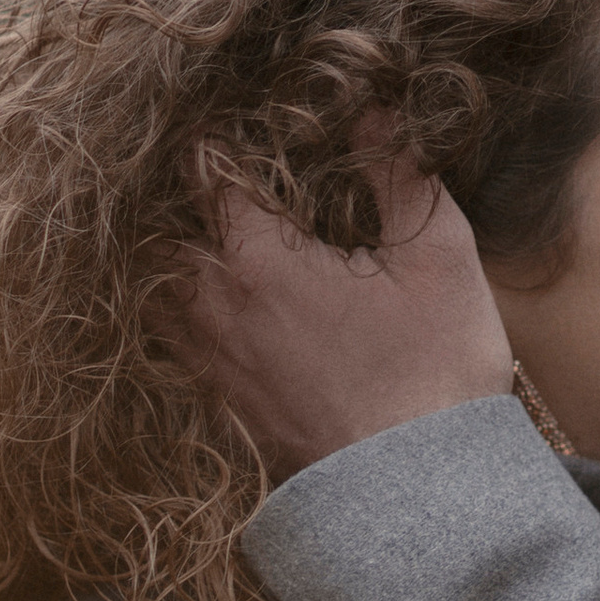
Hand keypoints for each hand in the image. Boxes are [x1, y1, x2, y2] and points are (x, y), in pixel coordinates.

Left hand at [178, 138, 512, 478]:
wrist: (414, 492)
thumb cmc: (432, 370)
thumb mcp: (436, 257)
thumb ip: (399, 174)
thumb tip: (376, 108)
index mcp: (259, 258)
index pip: (210, 173)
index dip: (223, 141)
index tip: (244, 125)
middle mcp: (217, 306)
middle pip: (167, 232)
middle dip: (187, 200)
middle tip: (221, 177)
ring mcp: (213, 360)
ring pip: (163, 291)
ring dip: (180, 258)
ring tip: (213, 238)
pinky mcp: (225, 404)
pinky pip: (179, 343)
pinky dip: (186, 313)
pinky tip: (226, 309)